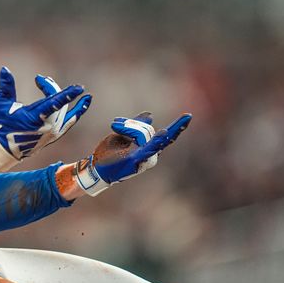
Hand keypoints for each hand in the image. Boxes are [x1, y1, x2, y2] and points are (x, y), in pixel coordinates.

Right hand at [0, 67, 89, 170]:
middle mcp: (48, 127)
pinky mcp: (56, 135)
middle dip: (51, 87)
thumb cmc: (1, 126)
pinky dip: (79, 111)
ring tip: (66, 85)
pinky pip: (71, 121)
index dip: (67, 94)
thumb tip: (4, 69)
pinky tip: (86, 101)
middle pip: (58, 103)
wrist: (4, 149)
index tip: (79, 88)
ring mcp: (54, 133)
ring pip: (66, 110)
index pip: (55, 104)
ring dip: (64, 96)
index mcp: (35, 119)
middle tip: (40, 79)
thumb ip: (6, 86)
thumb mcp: (1, 104)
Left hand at [75, 112, 191, 195]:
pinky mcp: (136, 161)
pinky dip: (156, 140)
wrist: (95, 167)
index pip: (167, 136)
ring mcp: (145, 159)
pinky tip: (164, 133)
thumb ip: (136, 125)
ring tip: (114, 127)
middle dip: (131, 123)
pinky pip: (147, 148)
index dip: (178, 126)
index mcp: (148, 148)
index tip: (188, 115)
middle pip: (147, 129)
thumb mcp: (122, 135)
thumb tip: (150, 114)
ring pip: (143, 133)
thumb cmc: (109, 152)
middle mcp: (150, 155)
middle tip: (115, 124)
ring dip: (126, 127)